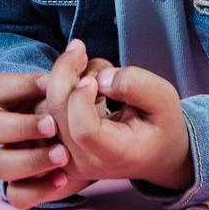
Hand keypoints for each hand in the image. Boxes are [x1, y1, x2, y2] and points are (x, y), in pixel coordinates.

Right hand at [0, 41, 109, 209]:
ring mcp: (17, 159)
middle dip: (20, 125)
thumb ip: (84, 68)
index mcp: (19, 102)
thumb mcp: (94, 85)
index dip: (17, 86)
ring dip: (29, 159)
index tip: (47, 83)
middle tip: (53, 124)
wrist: (114, 144)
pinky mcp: (29, 187)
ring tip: (63, 155)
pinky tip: (64, 178)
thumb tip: (78, 52)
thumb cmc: (97, 109)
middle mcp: (11, 131)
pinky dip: (37, 189)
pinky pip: (17, 195)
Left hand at [54, 62, 194, 189]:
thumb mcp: (164, 99)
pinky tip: (78, 80)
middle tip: (79, 48)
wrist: (155, 152)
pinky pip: (44, 110)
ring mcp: (66, 156)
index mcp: (114, 154)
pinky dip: (58, 88)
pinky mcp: (56, 145)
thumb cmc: (160, 124)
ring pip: (46, 107)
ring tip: (90, 71)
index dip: (82, 97)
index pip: (83, 128)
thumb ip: (136, 85)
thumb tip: (101, 78)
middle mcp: (84, 161)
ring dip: (62, 78)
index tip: (96, 77)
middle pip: (57, 112)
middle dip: (65, 72)